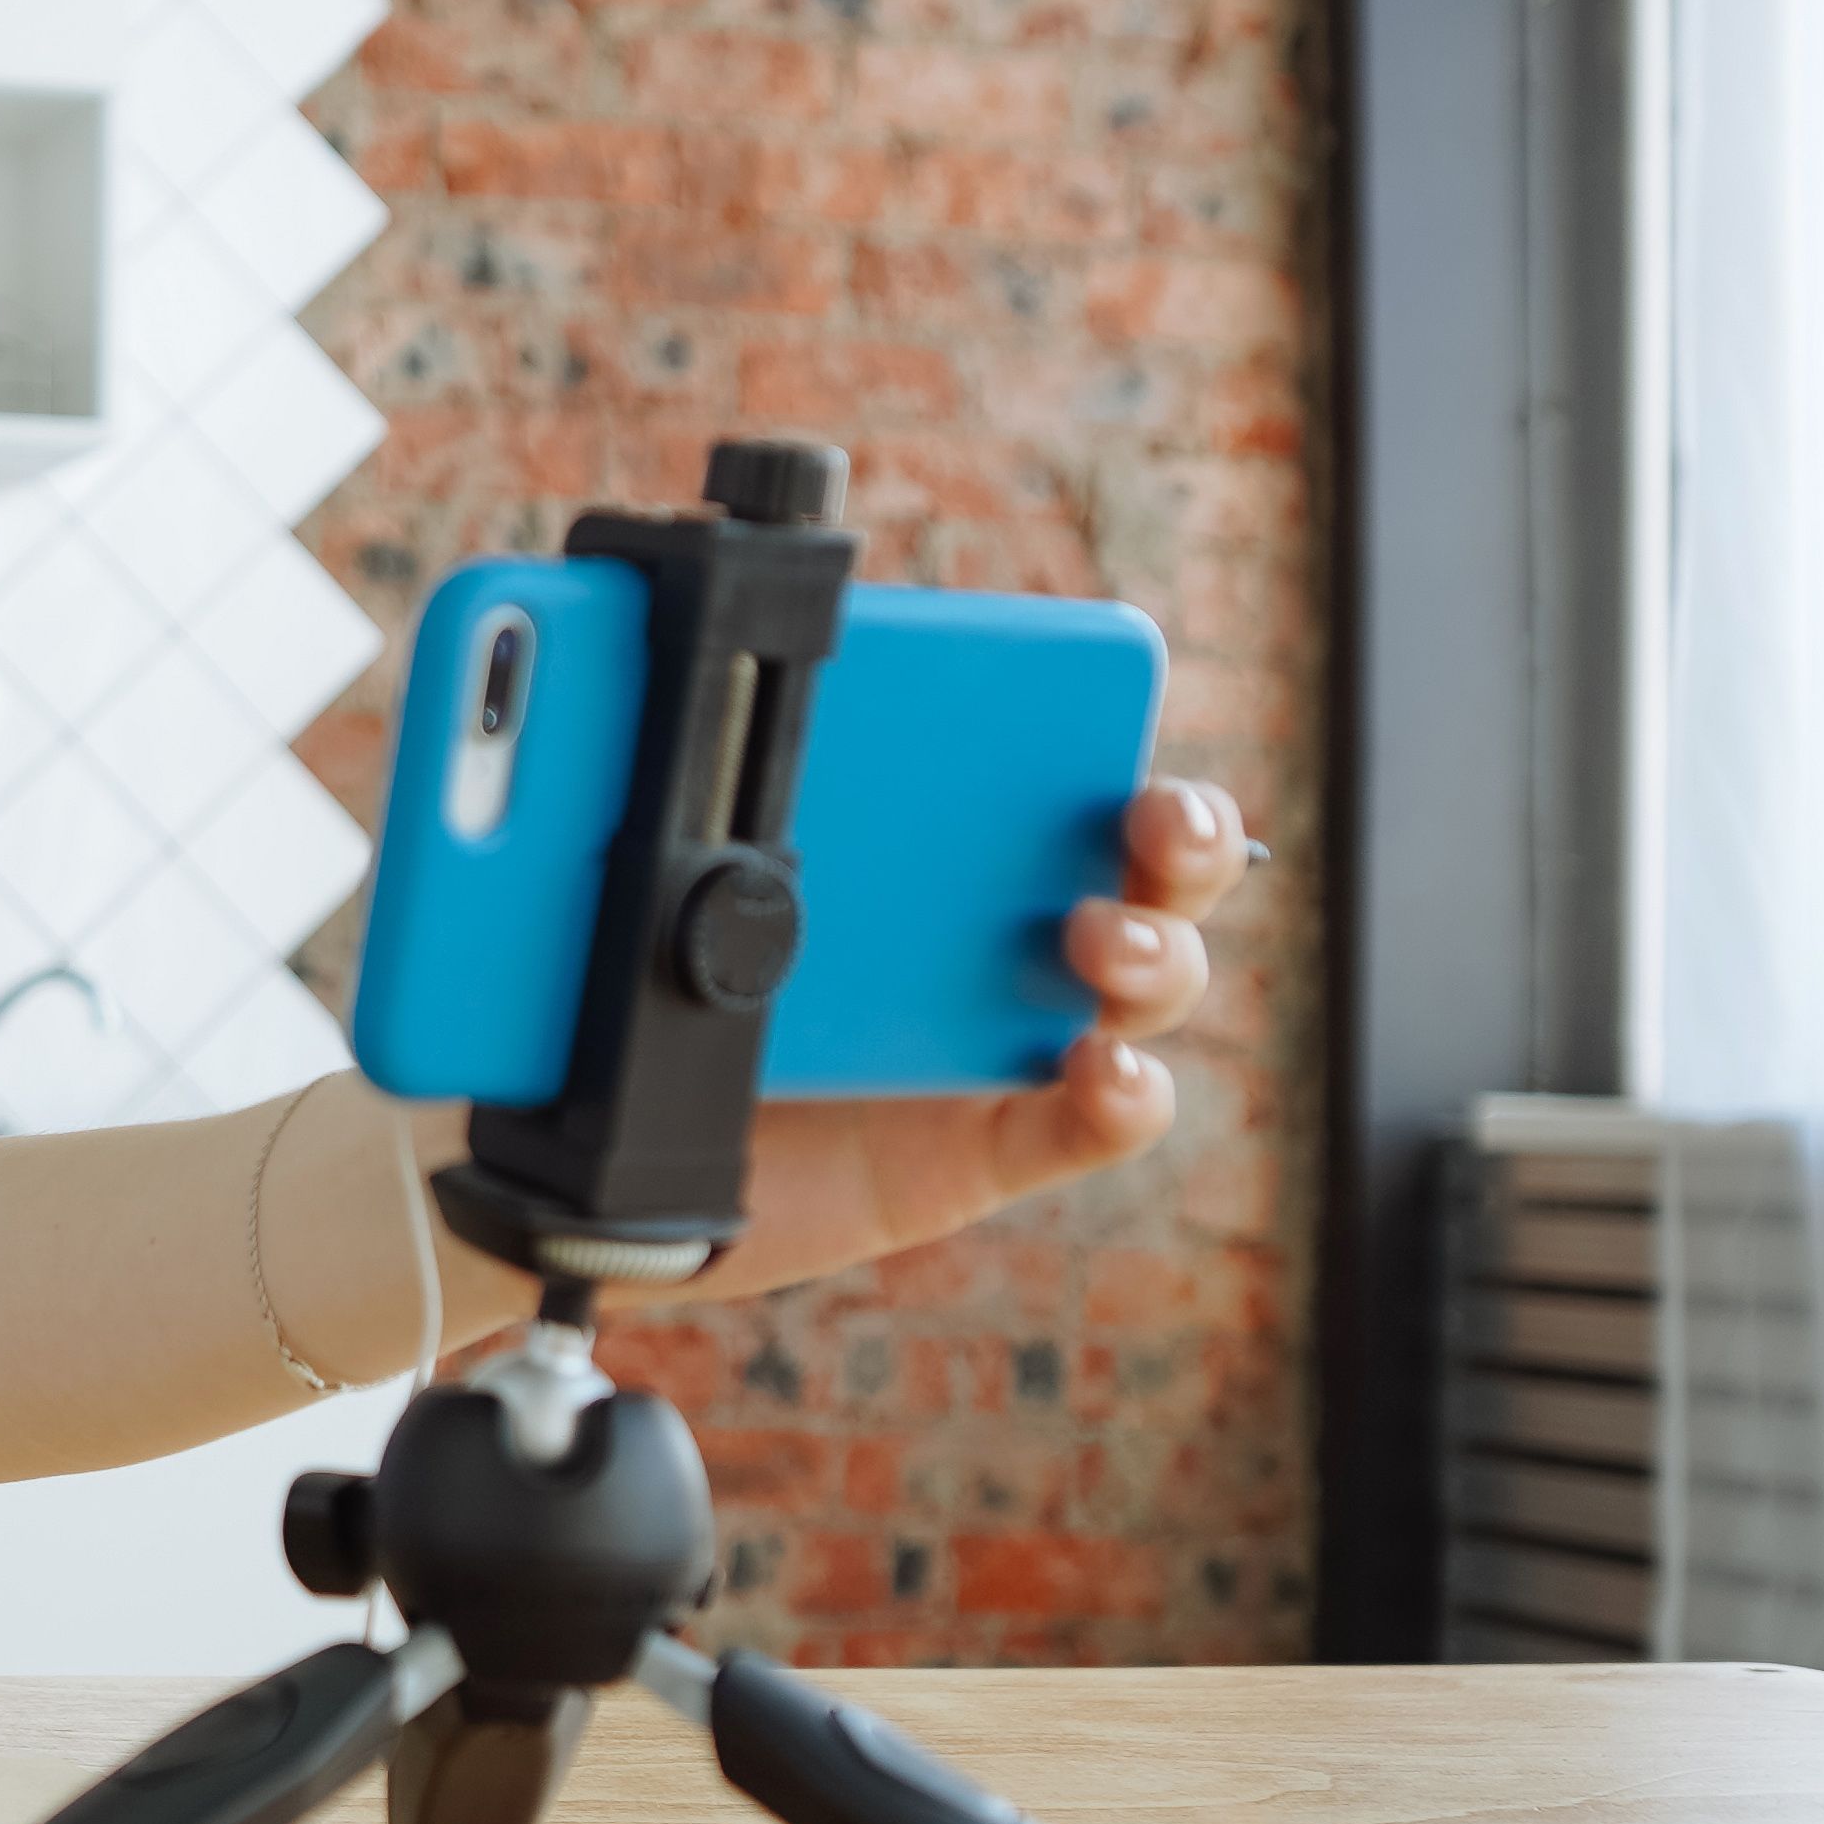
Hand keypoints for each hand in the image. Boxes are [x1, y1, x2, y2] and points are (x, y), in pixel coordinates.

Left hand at [659, 775, 1255, 1306]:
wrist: (633, 1148)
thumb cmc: (685, 990)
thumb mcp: (699, 883)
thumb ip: (741, 799)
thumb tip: (724, 676)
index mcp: (957, 850)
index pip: (1069, 777)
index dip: (1115, 741)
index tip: (1093, 716)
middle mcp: (1011, 936)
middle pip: (1159, 874)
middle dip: (1190, 835)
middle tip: (1156, 818)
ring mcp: (1017, 1039)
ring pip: (1156, 986)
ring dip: (1159, 953)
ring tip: (1097, 937)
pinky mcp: (996, 1143)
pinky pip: (1100, 1122)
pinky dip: (1128, 1095)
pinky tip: (1103, 1068)